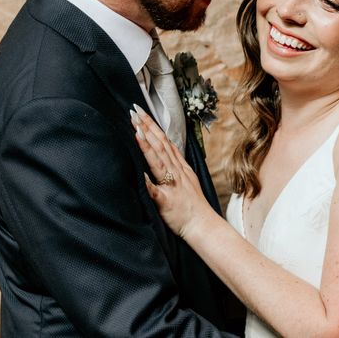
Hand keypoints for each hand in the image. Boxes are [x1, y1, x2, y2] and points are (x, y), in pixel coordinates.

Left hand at [130, 104, 215, 237]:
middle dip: (147, 127)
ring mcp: (172, 186)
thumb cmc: (193, 206)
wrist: (203, 226)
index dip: (152, 126)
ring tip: (136, 130)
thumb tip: (165, 150)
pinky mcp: (166, 202)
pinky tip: (138, 172)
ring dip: (147, 145)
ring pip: (159, 161)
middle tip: (134, 111)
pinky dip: (147, 181)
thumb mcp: (187, 179)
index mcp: (179, 168)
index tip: (140, 112)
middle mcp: (176, 173)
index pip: (164, 141)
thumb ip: (175, 165)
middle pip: (160, 146)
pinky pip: (155, 191)